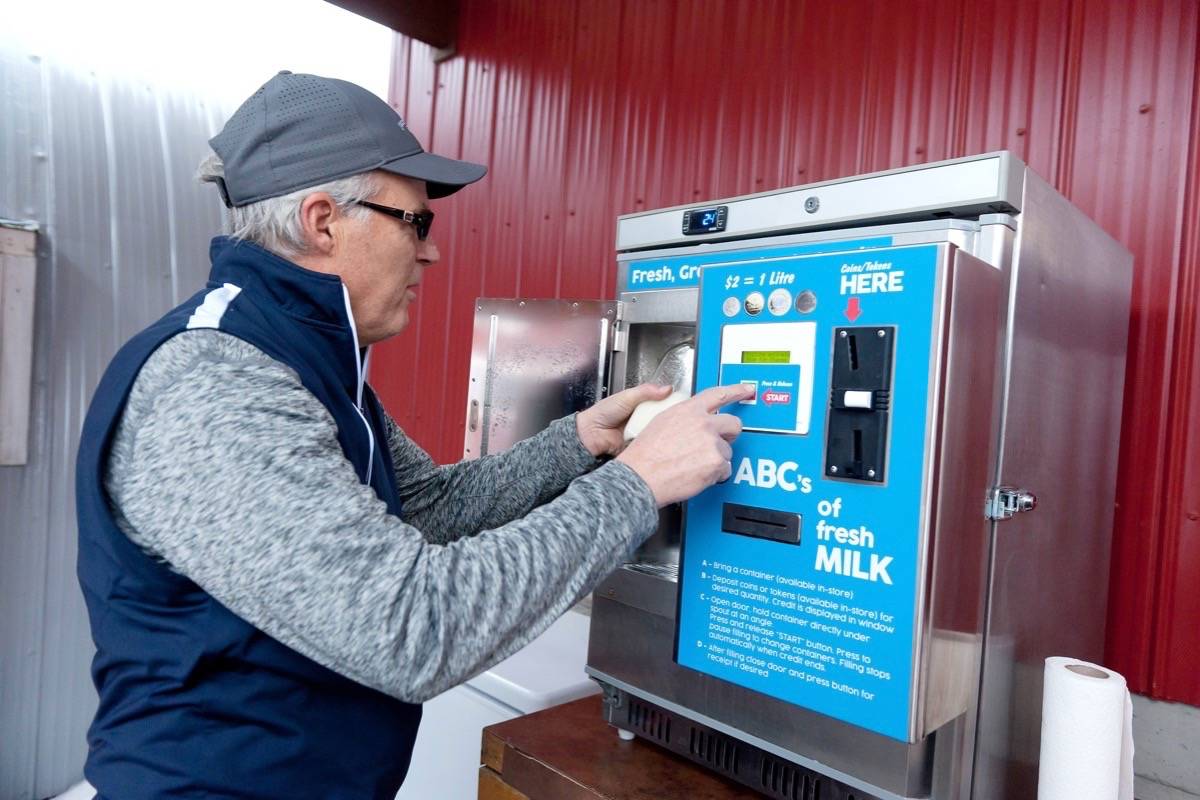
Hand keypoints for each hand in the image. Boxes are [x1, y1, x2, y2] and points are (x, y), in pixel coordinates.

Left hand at [576, 383, 672, 457]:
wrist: (591, 434)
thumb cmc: (603, 413)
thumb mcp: (626, 397)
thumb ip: (646, 391)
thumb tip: (667, 389)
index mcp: (641, 404)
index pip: (661, 402)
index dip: (670, 402)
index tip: (678, 402)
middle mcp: (643, 418)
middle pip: (662, 417)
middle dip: (667, 417)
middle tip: (672, 415)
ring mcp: (642, 432)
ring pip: (659, 430)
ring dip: (661, 429)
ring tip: (666, 426)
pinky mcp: (641, 445)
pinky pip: (652, 444)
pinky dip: (655, 442)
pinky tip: (658, 438)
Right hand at [616, 383, 754, 506]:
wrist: (641, 476)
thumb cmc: (646, 455)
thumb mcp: (662, 422)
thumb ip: (685, 417)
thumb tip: (696, 420)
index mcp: (689, 410)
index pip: (719, 394)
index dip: (737, 391)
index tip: (747, 390)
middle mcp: (703, 423)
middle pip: (733, 424)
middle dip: (728, 435)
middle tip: (716, 444)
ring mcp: (712, 443)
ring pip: (727, 450)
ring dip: (716, 459)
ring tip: (694, 464)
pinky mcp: (716, 462)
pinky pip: (725, 469)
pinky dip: (715, 475)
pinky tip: (697, 474)